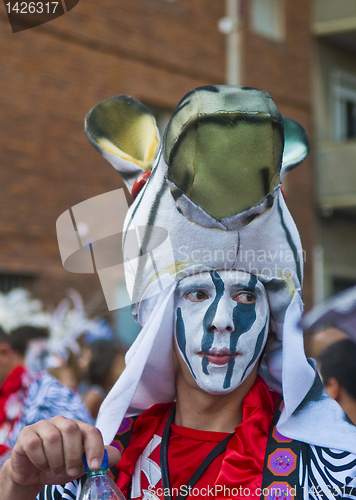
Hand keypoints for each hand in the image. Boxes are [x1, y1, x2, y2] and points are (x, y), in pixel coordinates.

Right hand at [6, 416, 120, 490]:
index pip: (91, 431)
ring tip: (56, 470)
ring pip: (53, 437)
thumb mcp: (81, 465)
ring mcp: (43, 425)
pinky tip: (42, 465)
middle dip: (73, 455)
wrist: (33, 473)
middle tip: (70, 471)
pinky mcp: (27, 433)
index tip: (94, 467)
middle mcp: (62, 422)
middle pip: (72, 429)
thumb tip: (116, 454)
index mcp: (78, 427)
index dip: (95, 448)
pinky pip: (35, 444)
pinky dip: (40, 460)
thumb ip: (99, 458)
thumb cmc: (61, 465)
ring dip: (56, 460)